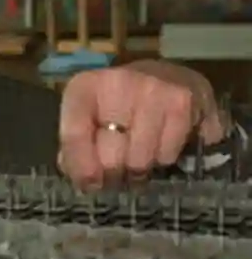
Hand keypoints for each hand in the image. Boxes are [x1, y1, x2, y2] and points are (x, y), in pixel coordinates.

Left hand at [58, 60, 229, 189]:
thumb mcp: (86, 115)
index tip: (89, 184)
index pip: (74, 135)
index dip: (81, 168)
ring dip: (137, 168)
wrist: (165, 73)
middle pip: (110, 157)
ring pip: (140, 162)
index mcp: (84, 87)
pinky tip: (159, 142)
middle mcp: (118, 83)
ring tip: (137, 154)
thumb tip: (85, 180)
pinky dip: (162, 158)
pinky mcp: (184, 101)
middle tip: (116, 169)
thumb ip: (77, 146)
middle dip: (112, 172)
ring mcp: (153, 91)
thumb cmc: (116, 101)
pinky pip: (167, 155)